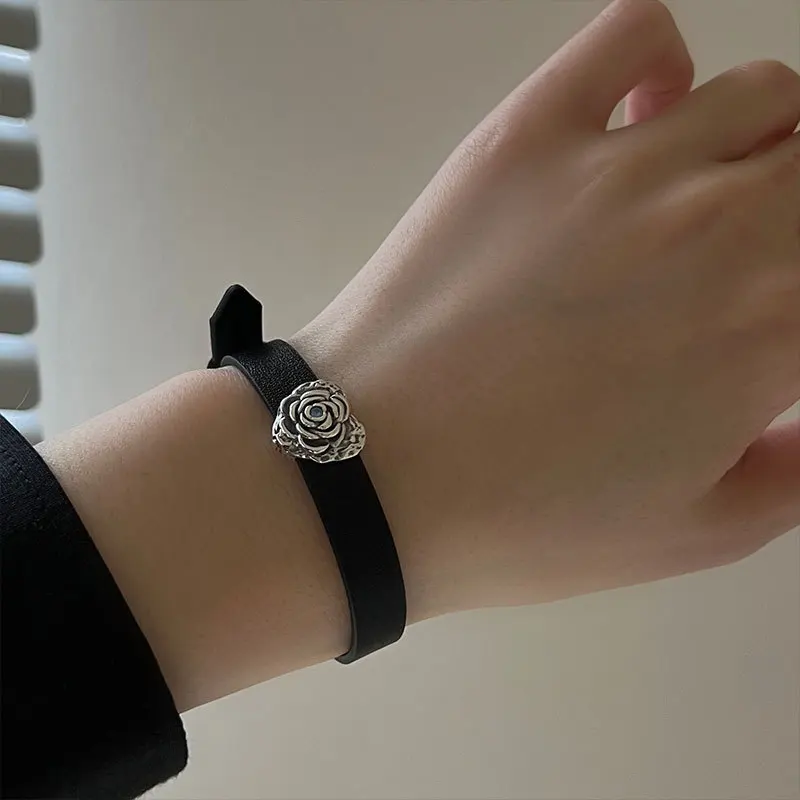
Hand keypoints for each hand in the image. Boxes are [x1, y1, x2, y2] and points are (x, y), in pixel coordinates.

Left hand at [293, 0, 799, 619]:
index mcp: (772, 325)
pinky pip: (635, 35)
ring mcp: (618, 165)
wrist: (374, 474)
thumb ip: (796, 468)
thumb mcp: (695, 532)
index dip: (799, 300)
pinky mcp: (528, 134)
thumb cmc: (525, 519)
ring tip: (703, 204)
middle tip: (745, 274)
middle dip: (795, 222)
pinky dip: (661, 62)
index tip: (768, 331)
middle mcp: (718, 224)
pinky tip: (641, 122)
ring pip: (759, 95)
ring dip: (757, 145)